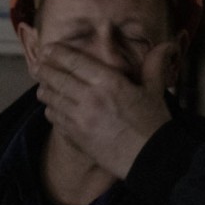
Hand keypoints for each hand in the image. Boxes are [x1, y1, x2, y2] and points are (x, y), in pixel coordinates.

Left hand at [32, 40, 176, 178]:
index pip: (75, 61)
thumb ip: (155, 65)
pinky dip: (50, 110)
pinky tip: (51, 108)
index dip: (57, 53)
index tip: (48, 49)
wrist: (149, 158)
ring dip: (45, 90)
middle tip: (37, 66)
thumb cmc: (153, 123)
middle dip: (44, 70)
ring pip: (52, 98)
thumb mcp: (155, 90)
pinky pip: (55, 118)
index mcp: (109, 82)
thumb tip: (167, 45)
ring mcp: (80, 118)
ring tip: (42, 86)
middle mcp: (90, 97)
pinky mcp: (76, 136)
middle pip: (57, 78)